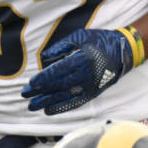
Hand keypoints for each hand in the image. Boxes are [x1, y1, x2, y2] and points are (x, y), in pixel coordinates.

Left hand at [22, 28, 136, 114]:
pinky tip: (49, 110)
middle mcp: (86, 74)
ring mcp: (89, 86)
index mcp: (82, 58)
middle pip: (59, 85)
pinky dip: (62, 107)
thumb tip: (43, 60)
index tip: (32, 83)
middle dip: (40, 91)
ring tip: (32, 106)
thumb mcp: (78, 37)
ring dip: (47, 102)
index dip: (45, 78)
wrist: (123, 51)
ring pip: (65, 96)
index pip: (59, 71)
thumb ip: (59, 48)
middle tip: (25, 95)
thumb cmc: (98, 41)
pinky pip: (75, 102)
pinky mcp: (92, 93)